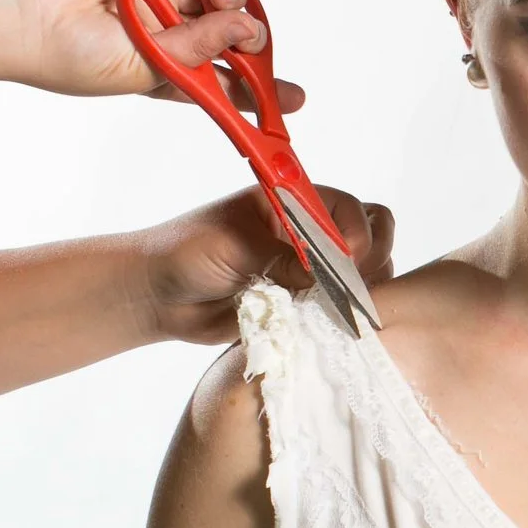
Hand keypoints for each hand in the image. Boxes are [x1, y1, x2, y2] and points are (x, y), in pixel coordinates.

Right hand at [0, 0, 304, 110]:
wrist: (28, 14)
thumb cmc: (76, 57)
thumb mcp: (148, 67)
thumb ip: (201, 48)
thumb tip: (249, 29)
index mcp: (167, 66)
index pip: (224, 78)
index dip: (260, 88)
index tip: (295, 100)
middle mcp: (165, 26)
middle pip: (228, 27)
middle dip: (246, 30)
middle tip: (250, 34)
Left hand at [135, 184, 395, 344]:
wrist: (156, 296)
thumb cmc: (184, 254)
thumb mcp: (233, 247)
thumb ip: (281, 256)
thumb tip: (326, 273)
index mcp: (292, 202)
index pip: (348, 208)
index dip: (356, 232)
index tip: (347, 259)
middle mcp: (307, 232)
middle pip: (369, 235)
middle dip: (371, 258)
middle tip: (352, 286)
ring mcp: (309, 269)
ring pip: (363, 273)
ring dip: (361, 289)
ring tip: (343, 307)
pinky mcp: (302, 303)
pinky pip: (338, 307)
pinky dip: (344, 315)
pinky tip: (334, 325)